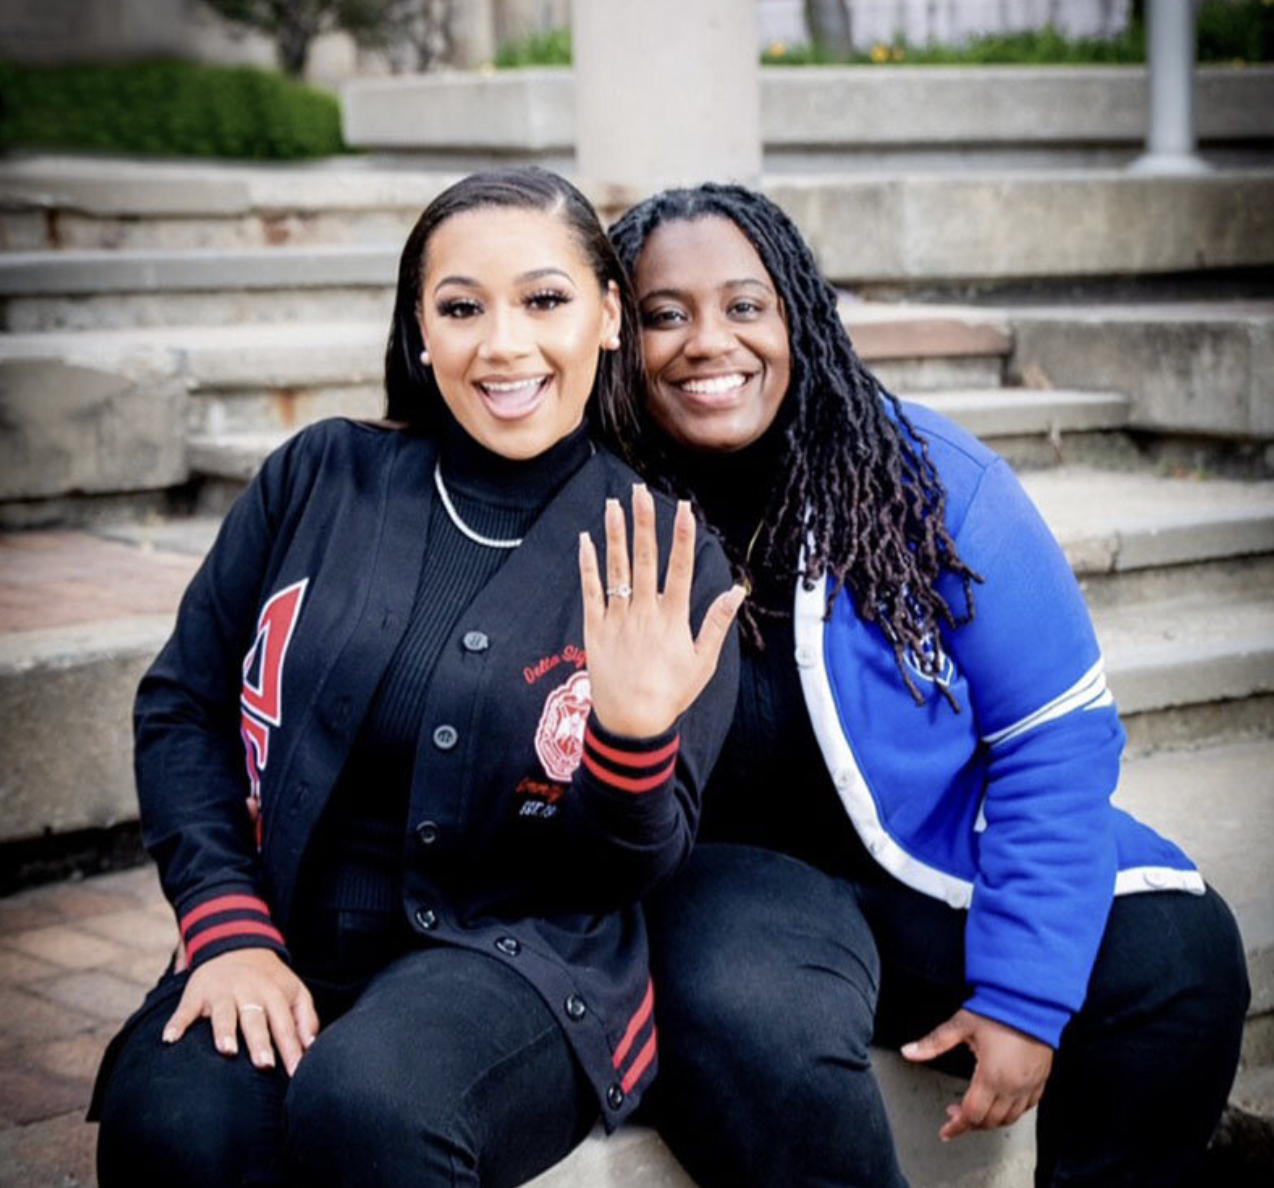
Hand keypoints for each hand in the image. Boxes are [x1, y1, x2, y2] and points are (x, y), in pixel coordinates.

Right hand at [162, 947, 318, 1076]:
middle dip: (260, 1042)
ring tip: (226, 1050)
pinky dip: (177, 1022)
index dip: (291, 1050)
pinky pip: (185, 1009)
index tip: (296, 1073)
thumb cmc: (269, 980)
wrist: (235, 944)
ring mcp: (222, 993)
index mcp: (275, 995)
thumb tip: (311, 1047)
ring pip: (224, 1013)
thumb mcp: (294, 991)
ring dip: (224, 1031)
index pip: (285, 1025)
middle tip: (265, 1064)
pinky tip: (170, 1038)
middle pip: (255, 1020)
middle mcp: (249, 993)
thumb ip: (306, 1019)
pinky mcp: (197, 993)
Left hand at [579, 484, 743, 737]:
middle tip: (641, 491)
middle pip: (646, 559)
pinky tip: (585, 540)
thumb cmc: (671, 693)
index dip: (683, 536)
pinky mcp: (595, 628)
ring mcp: (618, 618)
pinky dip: (588, 565)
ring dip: (615, 534)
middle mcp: (645, 612)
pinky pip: (590, 590)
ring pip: (617, 568)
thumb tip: (736, 591)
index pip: (680, 568)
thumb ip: (716, 623)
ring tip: (613, 504)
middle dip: (644, 522)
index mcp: (673, 618)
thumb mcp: (703, 662)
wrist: (631, 722)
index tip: (684, 507)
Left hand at [902, 1008, 1052, 1140]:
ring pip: (1009, 1119)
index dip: (956, 1126)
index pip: (971, 1114)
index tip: (946, 1132)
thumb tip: (909, 1051)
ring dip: (990, 1121)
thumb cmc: (998, 1010)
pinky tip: (1001, 1103)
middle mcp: (1012, 1086)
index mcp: (991, 1076)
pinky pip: (1027, 1108)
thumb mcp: (961, 1025)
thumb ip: (934, 1042)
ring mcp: (1029, 1085)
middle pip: (989, 1121)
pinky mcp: (1040, 1080)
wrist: (1031, 1000)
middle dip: (969, 1123)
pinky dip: (1011, 1112)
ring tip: (974, 1111)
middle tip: (954, 1115)